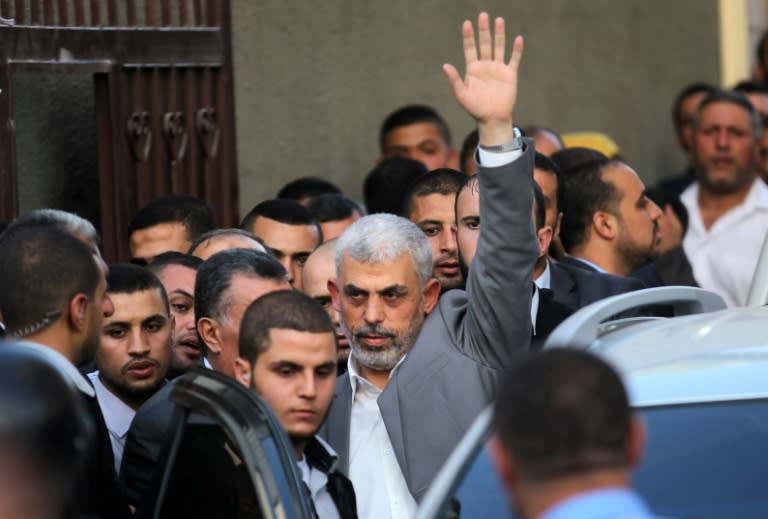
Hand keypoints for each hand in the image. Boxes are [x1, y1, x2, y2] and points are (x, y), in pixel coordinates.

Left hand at [443, 13, 523, 145]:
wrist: (492, 119)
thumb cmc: (475, 108)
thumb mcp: (462, 95)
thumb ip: (455, 80)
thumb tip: (445, 65)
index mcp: (472, 69)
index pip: (470, 48)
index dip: (468, 36)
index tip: (467, 24)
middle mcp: (485, 65)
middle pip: (485, 44)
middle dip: (484, 30)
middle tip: (483, 15)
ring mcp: (498, 68)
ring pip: (499, 47)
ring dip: (499, 34)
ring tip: (499, 20)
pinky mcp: (510, 74)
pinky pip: (514, 59)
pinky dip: (516, 50)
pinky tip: (518, 38)